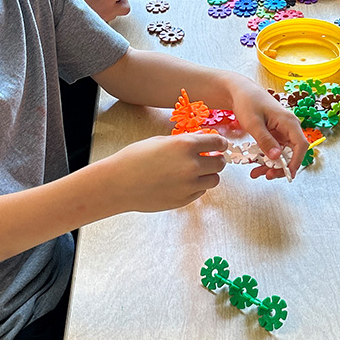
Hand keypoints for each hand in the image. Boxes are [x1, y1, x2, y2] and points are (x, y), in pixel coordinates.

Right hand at [69, 0, 137, 20]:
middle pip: (126, 7)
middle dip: (123, 0)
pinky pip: (106, 18)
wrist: (55, 9)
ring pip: (117, 14)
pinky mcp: (96, 24)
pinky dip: (105, 12)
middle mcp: (107, 9)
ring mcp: (102, 18)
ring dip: (114, 6)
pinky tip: (96, 6)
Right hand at [111, 132, 226, 210]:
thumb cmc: (135, 158)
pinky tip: (184, 181)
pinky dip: (197, 186)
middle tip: (210, 158)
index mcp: (185, 145)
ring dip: (208, 174)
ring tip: (196, 171)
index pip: (218, 143)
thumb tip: (203, 140)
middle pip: (220, 163)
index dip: (220, 144)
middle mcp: (191, 165)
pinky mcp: (184, 200)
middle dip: (217, 159)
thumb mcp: (161, 141)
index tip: (220, 146)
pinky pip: (201, 192)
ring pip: (214, 180)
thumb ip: (185, 141)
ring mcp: (189, 185)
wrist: (118, 183)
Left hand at [224, 78, 308, 178]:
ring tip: (257, 173)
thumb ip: (265, 140)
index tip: (287, 173)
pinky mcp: (274, 134)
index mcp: (288, 121)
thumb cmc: (247, 101)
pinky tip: (255, 165)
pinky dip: (266, 159)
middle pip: (293, 152)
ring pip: (282, 154)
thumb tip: (277, 157)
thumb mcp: (253, 123)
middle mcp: (288, 127)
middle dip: (281, 166)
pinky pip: (274, 150)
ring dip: (272, 165)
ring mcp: (281, 131)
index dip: (296, 161)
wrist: (239, 91)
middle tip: (267, 175)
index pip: (301, 145)